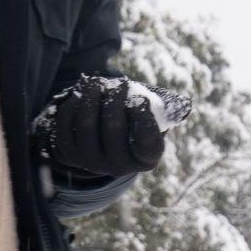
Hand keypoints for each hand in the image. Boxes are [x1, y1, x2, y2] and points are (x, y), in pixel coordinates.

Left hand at [33, 77, 182, 177]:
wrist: (102, 135)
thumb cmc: (135, 118)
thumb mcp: (156, 116)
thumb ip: (170, 108)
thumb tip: (184, 106)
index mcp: (146, 159)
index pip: (148, 141)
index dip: (143, 115)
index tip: (141, 97)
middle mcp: (119, 167)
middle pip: (114, 127)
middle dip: (116, 97)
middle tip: (119, 83)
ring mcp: (91, 163)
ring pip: (86, 124)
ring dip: (93, 96)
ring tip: (99, 83)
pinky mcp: (68, 155)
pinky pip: (66, 125)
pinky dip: (73, 105)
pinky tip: (82, 94)